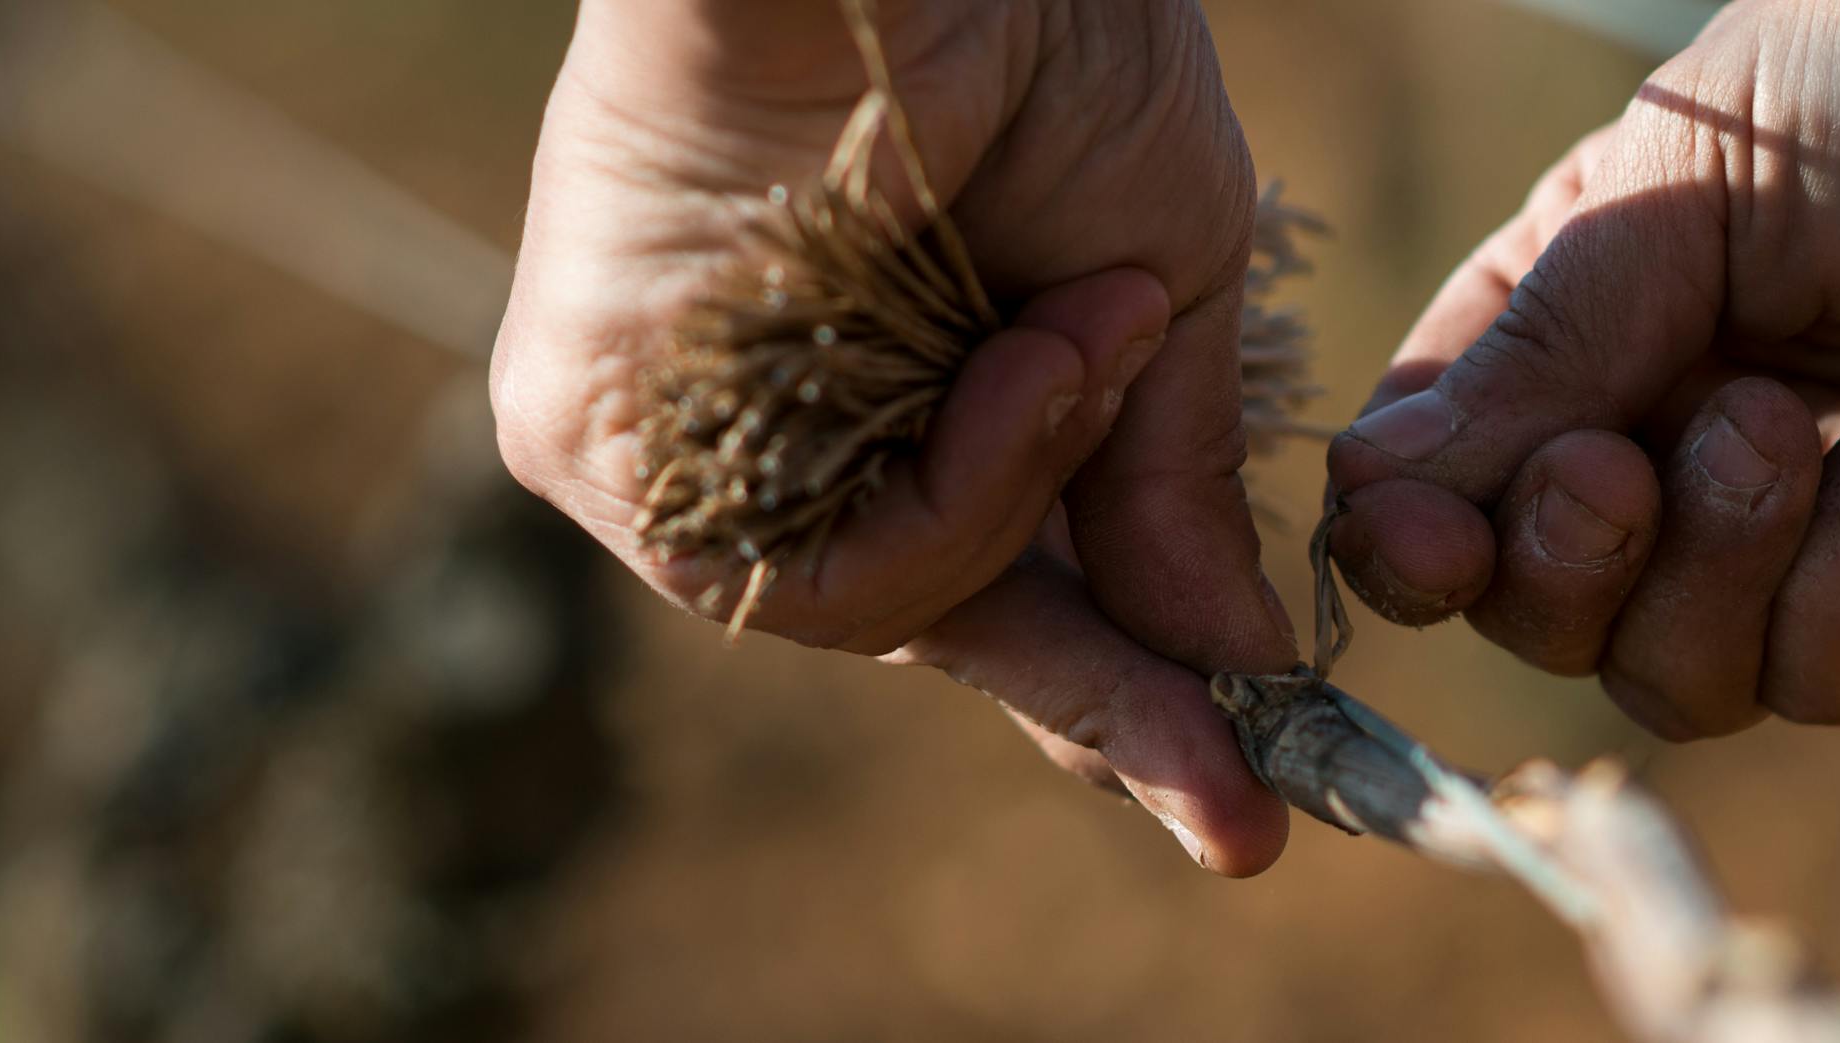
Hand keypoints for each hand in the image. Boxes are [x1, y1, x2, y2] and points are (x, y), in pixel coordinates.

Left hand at [491, 0, 1293, 873]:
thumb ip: (1165, 485)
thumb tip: (1246, 669)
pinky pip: (796, 572)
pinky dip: (946, 495)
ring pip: (870, 608)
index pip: (993, 584)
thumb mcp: (1156, 274)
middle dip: (1100, 686)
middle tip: (1238, 775)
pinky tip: (1020, 358)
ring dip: (1020, 503)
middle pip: (931, 621)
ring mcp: (669, 435)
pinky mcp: (588, 428)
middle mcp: (768, 419)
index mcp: (895, 378)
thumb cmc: (1043, 33)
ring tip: (1090, 343)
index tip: (1250, 810)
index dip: (1121, 698)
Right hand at [1322, 0, 1839, 739]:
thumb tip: (1376, 510)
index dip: (1415, 535)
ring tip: (1780, 428)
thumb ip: (1539, 350)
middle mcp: (1708, 416)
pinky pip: (1838, 678)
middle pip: (1549, 603)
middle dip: (1559, 560)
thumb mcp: (1684, 190)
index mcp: (1614, 306)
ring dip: (1706, 568)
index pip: (1451, 472)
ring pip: (1680, 672)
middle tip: (1616, 469)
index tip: (1416, 543)